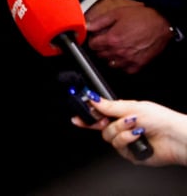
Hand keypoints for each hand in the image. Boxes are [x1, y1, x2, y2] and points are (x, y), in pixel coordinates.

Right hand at [72, 97, 186, 167]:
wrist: (174, 137)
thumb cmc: (160, 119)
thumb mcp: (131, 106)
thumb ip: (108, 105)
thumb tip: (91, 98)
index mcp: (122, 114)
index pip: (99, 115)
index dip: (86, 116)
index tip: (77, 117)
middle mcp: (122, 127)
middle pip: (100, 127)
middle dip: (105, 122)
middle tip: (107, 120)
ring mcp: (125, 141)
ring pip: (108, 136)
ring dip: (120, 130)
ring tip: (134, 126)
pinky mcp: (130, 153)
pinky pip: (118, 146)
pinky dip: (127, 139)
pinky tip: (137, 136)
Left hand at [86, 0, 172, 73]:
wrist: (162, 23)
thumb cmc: (142, 17)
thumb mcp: (116, 14)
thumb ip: (99, 21)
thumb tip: (86, 26)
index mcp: (112, 39)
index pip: (93, 45)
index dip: (93, 40)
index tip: (96, 38)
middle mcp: (119, 51)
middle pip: (100, 55)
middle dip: (100, 48)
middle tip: (106, 41)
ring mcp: (129, 59)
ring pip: (110, 63)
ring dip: (110, 56)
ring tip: (115, 48)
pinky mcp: (139, 64)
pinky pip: (125, 70)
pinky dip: (122, 64)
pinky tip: (124, 56)